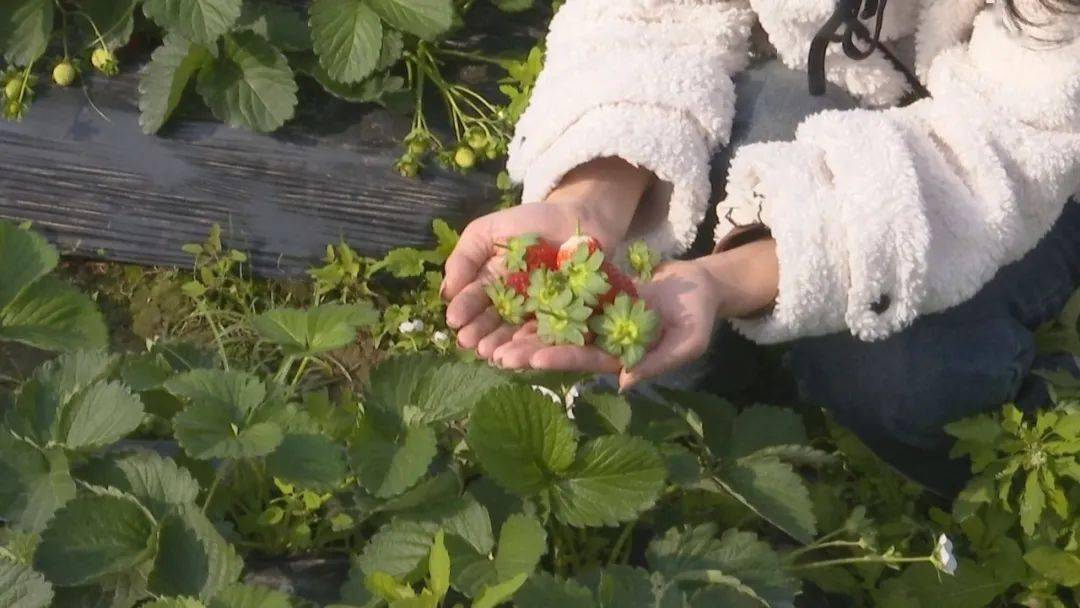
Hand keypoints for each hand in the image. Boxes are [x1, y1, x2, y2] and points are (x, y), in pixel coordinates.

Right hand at [443, 158, 653, 357]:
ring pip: (518, 335)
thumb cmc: (531, 222)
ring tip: (493, 355)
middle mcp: (511, 305)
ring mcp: (537, 315)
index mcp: (490, 285)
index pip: (474, 301)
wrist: (581, 218)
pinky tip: (527, 355)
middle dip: (480, 333)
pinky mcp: (566, 322)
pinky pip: (551, 337)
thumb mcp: (488, 232)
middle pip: (493, 323)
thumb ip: (464, 257)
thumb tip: (446, 292)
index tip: (454, 320)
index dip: (464, 310)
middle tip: (470, 343)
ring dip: (504, 347)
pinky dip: (538, 347)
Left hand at [491, 238, 780, 390]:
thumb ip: (659, 361)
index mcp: (621, 357)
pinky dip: (541, 302)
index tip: (531, 361)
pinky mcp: (595, 297)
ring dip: (527, 331)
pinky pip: (565, 300)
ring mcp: (597, 320)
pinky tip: (514, 299)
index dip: (559, 360)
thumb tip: (626, 382)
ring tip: (493, 335)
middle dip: (530, 351)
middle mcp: (603, 342)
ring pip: (557, 327)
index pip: (585, 360)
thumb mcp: (689, 341)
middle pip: (561, 347)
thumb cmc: (699, 316)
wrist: (698, 286)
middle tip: (496, 354)